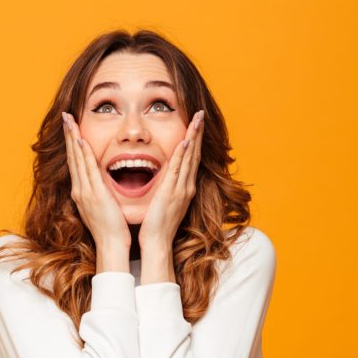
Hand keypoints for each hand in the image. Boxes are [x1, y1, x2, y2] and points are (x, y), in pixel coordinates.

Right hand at [62, 111, 131, 259]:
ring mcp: (84, 191)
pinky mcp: (93, 194)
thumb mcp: (102, 207)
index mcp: (82, 191)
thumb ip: (101, 193)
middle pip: (72, 156)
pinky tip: (82, 140)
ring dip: (74, 139)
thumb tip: (103, 184)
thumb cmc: (111, 228)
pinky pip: (88, 170)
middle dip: (69, 135)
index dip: (72, 143)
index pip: (76, 162)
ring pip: (77, 159)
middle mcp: (79, 189)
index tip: (71, 127)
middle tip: (66, 116)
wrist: (111, 245)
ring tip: (70, 121)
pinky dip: (83, 154)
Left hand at [138, 109, 203, 250]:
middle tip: (200, 114)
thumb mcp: (165, 202)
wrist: (157, 242)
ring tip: (197, 120)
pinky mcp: (172, 193)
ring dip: (194, 138)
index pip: (191, 159)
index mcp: (184, 187)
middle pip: (194, 154)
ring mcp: (181, 189)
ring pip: (189, 158)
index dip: (194, 140)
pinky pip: (179, 170)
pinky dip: (183, 155)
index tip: (196, 124)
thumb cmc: (158, 225)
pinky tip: (185, 142)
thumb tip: (164, 178)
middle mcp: (186, 186)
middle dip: (198, 133)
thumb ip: (166, 188)